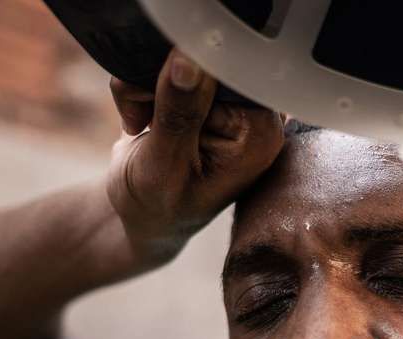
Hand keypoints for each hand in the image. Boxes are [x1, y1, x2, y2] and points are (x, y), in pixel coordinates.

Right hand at [106, 48, 284, 261]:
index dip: (189, 77)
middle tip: (145, 122)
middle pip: (205, 59)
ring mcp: (229, 103)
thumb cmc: (158, 206)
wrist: (142, 217)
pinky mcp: (203, 94)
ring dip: (144, 84)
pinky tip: (142, 119)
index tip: (162, 109)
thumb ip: (178, 114)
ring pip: (179, 57)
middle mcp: (254, 114)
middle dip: (160, 81)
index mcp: (261, 133)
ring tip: (142, 124)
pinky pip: (166, 64)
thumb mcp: (164, 166)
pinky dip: (141, 85)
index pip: (228, 71)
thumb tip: (189, 60)